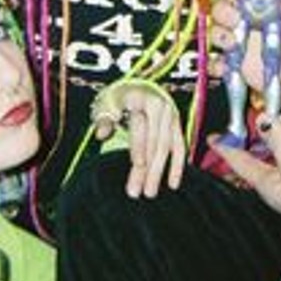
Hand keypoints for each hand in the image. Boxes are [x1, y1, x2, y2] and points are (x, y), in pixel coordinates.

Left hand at [90, 79, 185, 197]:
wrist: (138, 87)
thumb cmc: (118, 98)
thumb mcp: (106, 102)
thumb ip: (104, 119)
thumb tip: (101, 134)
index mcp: (144, 99)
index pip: (142, 126)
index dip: (140, 145)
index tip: (137, 164)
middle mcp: (162, 107)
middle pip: (155, 141)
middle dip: (147, 168)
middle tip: (137, 191)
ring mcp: (172, 117)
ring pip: (167, 148)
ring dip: (159, 172)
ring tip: (149, 193)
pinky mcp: (177, 127)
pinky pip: (179, 148)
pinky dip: (177, 167)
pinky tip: (172, 184)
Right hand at [207, 0, 280, 109]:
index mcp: (277, 6)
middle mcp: (259, 23)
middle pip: (227, 6)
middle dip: (225, 7)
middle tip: (235, 15)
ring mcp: (249, 45)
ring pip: (220, 31)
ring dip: (219, 32)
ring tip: (231, 40)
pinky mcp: (243, 69)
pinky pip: (221, 63)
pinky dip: (216, 63)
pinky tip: (224, 64)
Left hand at [212, 113, 280, 248]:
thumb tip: (265, 120)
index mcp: (267, 185)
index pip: (239, 163)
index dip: (225, 148)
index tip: (213, 136)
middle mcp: (278, 187)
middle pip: (254, 161)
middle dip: (245, 144)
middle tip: (237, 126)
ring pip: (275, 161)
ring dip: (269, 144)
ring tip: (265, 129)